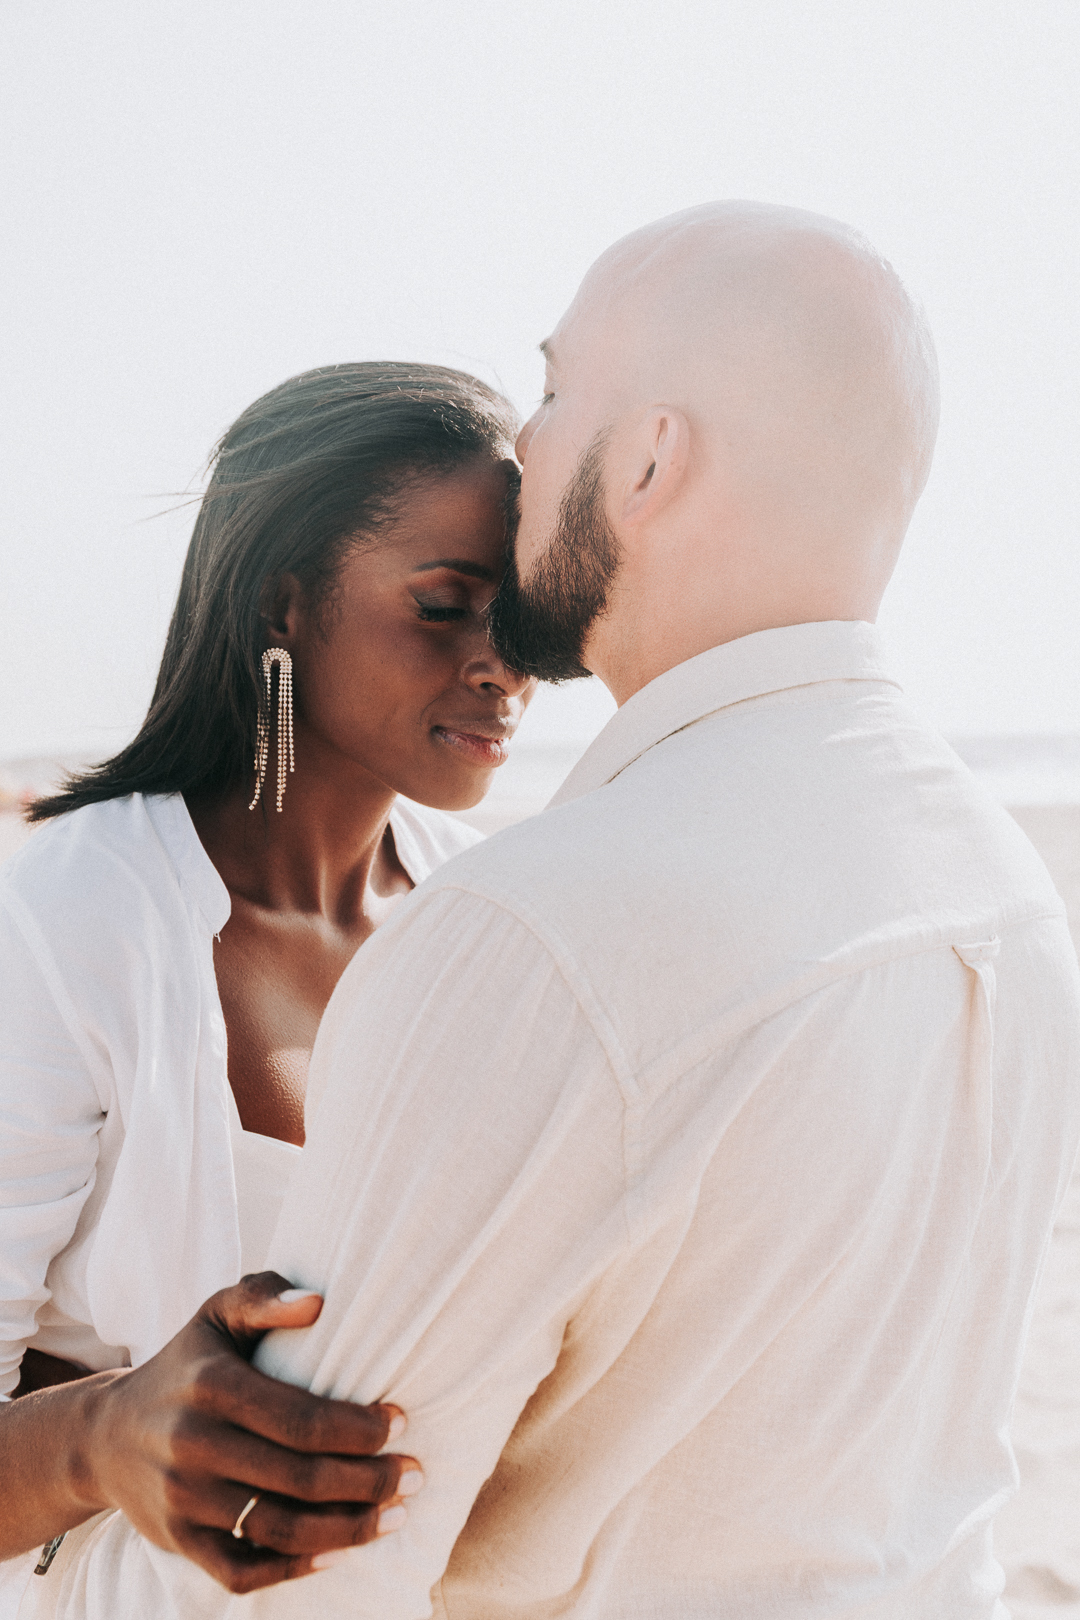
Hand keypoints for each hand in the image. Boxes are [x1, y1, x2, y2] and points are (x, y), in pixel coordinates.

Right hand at [82, 1272, 421, 1593]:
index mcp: (214, 1387)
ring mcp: (184, 1500)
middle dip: (370, 1481)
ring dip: (348, 1529)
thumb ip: (265, 1297)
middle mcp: (195, 1446)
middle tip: (415, 1476)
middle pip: (301, 1478)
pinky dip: (294, 1569)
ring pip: (280, 1529)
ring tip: (394, 1516)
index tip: (400, 1424)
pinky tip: (336, 1553)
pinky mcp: (177, 1541)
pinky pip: (242, 1570)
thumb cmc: (186, 1365)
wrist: (104, 1433)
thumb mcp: (216, 1314)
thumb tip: (319, 1303)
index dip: (359, 1429)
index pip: (303, 1419)